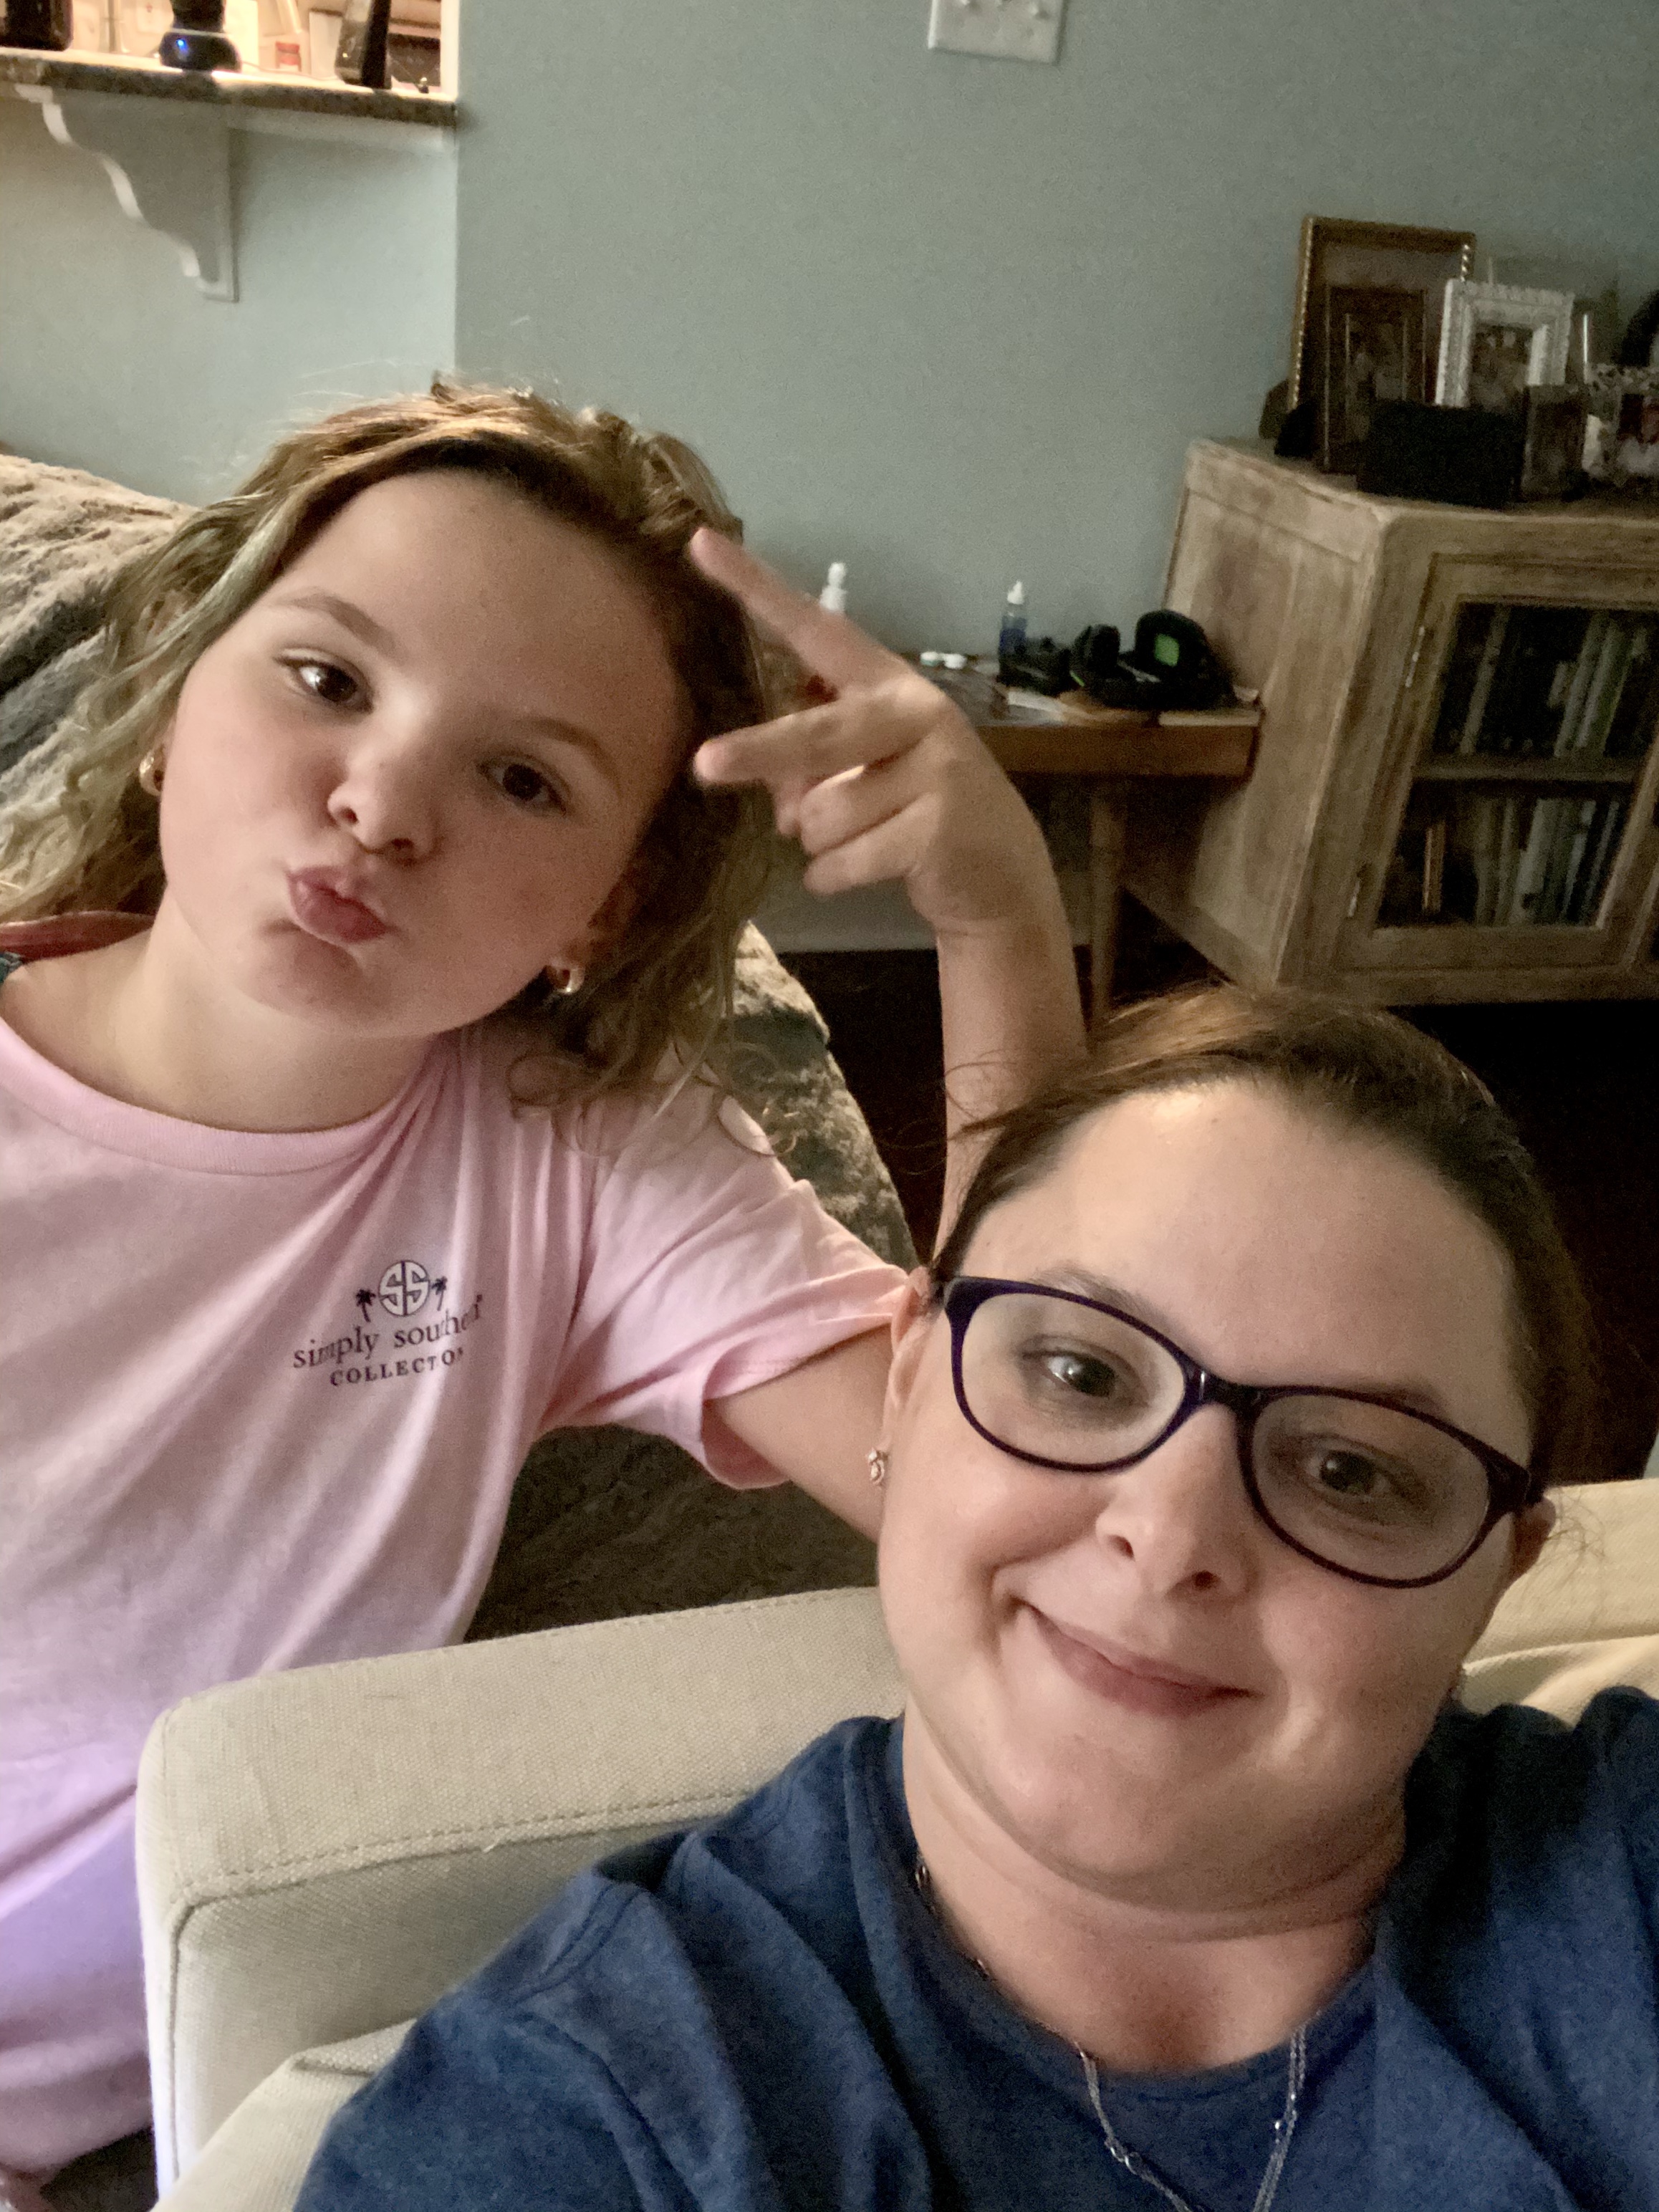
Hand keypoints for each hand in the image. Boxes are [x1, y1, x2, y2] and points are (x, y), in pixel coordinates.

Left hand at [688, 530, 1056, 940]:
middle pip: (816, 735)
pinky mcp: (940, 826)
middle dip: (759, 753)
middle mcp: (914, 713)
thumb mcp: (862, 776)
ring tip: (866, 841)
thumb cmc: (912, 814)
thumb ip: (811, 770)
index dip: (758, 588)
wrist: (1000, 874)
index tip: (701, 544)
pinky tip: (876, 870)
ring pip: (822, 815)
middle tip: (706, 766)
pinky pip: (844, 860)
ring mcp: (934, 768)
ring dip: (822, 844)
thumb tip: (783, 807)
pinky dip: (836, 877)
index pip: (816, 629)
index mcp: (887, 685)